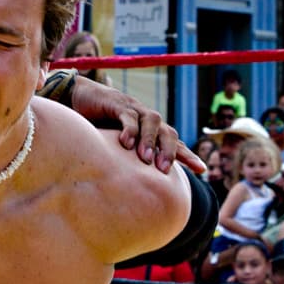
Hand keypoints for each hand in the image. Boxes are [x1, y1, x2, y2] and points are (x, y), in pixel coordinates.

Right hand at [68, 78, 191, 171]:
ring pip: (152, 122)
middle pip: (168, 132)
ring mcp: (134, 109)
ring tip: (145, 159)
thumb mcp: (116, 146)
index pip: (174, 143)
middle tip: (164, 170)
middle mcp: (147, 119)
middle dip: (170, 151)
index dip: (188, 155)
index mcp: (151, 130)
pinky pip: (128, 116)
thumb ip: (127, 161)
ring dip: (150, 141)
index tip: (202, 169)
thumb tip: (134, 186)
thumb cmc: (100, 126)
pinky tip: (125, 143)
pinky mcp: (118, 104)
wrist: (82, 97)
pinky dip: (129, 129)